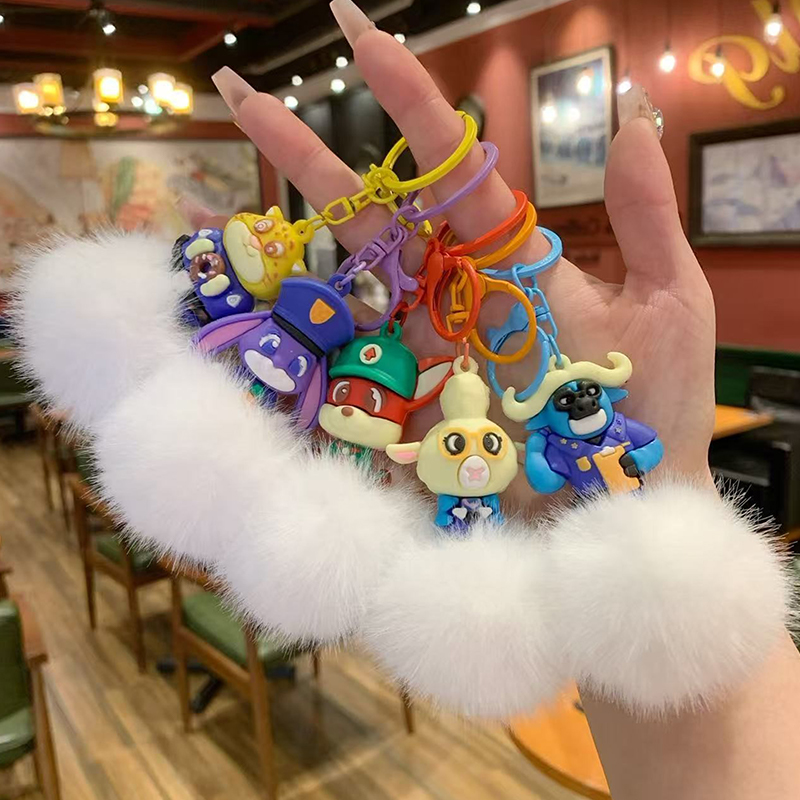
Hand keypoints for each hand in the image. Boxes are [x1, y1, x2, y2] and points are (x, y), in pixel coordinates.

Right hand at [207, 0, 715, 511]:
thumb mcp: (667, 305)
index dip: (410, 108)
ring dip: (284, 243)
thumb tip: (630, 120)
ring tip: (208, 203)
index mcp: (509, 262)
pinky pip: (341, 374)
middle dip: (310, 157)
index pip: (451, 173)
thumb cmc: (655, 412)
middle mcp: (452, 300)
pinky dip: (294, 348)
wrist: (627, 507)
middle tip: (245, 97)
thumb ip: (645, 217)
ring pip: (345, 288)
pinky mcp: (400, 415)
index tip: (365, 41)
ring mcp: (419, 356)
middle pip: (373, 219)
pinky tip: (239, 311)